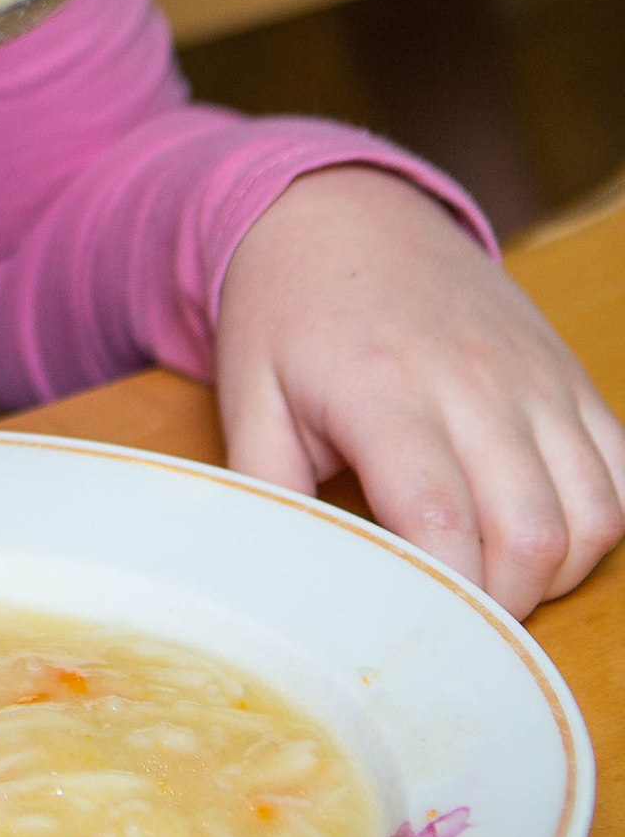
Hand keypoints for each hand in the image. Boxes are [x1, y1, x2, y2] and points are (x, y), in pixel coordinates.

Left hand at [215, 168, 624, 614]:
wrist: (343, 209)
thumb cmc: (288, 313)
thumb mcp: (249, 396)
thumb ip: (268, 493)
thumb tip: (288, 582)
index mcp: (382, 390)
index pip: (441, 522)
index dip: (444, 596)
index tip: (416, 626)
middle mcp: (473, 382)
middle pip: (531, 535)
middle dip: (499, 603)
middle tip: (451, 613)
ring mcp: (533, 378)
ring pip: (592, 515)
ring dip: (553, 571)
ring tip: (491, 573)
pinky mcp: (569, 377)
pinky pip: (621, 473)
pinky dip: (595, 523)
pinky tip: (539, 531)